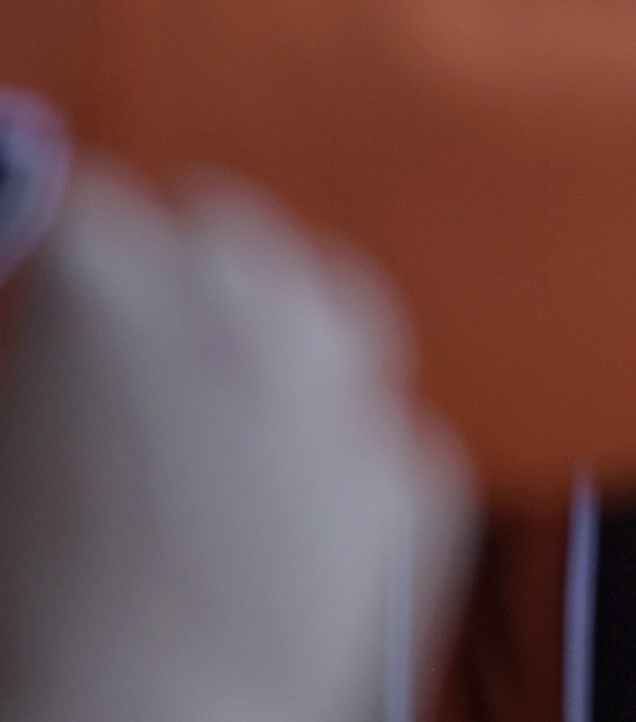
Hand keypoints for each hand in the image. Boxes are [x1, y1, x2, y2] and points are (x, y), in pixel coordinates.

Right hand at [0, 166, 469, 721]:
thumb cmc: (35, 609)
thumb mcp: (8, 447)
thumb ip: (57, 362)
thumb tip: (69, 313)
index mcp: (107, 295)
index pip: (100, 208)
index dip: (87, 254)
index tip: (83, 284)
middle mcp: (240, 310)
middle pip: (231, 229)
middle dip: (195, 270)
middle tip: (159, 338)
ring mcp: (342, 382)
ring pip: (332, 300)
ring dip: (290, 331)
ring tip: (230, 413)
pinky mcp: (413, 466)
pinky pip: (378, 431)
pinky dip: (339, 456)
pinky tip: (282, 520)